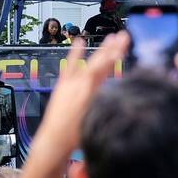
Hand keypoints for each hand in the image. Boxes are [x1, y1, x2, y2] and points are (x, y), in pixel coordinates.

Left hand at [33, 33, 126, 160]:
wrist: (53, 141)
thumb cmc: (75, 137)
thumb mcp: (95, 122)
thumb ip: (105, 105)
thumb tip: (119, 93)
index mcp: (88, 95)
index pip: (103, 71)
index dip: (113, 58)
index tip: (123, 47)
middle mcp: (78, 86)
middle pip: (98, 63)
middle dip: (112, 48)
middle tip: (123, 36)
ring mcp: (70, 85)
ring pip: (88, 63)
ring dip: (100, 50)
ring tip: (111, 38)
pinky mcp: (63, 87)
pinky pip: (69, 67)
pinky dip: (74, 54)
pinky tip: (79, 42)